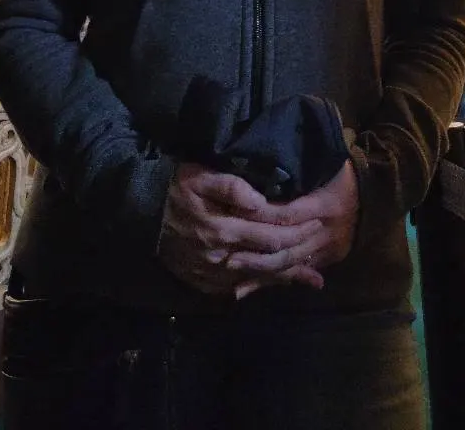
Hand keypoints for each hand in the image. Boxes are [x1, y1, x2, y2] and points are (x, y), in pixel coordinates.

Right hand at [158, 163, 322, 297]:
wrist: (144, 213)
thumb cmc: (176, 188)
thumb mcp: (200, 176)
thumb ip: (231, 186)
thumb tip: (261, 201)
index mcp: (223, 228)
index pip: (270, 232)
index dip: (296, 228)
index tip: (317, 219)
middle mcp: (221, 257)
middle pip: (270, 259)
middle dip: (299, 251)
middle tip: (320, 241)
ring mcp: (214, 274)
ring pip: (259, 278)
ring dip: (287, 277)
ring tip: (313, 277)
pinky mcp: (207, 284)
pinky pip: (241, 287)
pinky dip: (263, 285)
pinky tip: (280, 283)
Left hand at [225, 160, 359, 296]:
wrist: (377, 192)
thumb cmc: (343, 172)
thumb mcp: (325, 162)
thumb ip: (298, 166)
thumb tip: (262, 167)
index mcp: (325, 204)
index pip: (289, 214)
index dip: (262, 216)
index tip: (236, 215)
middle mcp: (327, 230)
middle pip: (288, 245)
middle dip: (257, 252)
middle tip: (227, 253)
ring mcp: (329, 248)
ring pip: (291, 264)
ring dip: (261, 269)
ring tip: (233, 269)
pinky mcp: (329, 258)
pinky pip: (298, 272)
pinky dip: (273, 280)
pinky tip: (248, 288)